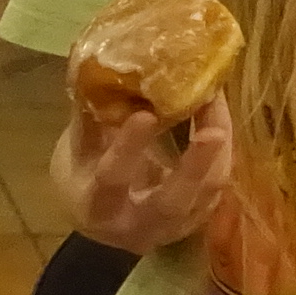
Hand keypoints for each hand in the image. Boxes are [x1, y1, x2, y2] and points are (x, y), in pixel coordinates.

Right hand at [64, 99, 232, 253]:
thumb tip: (95, 65)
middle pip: (173, 201)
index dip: (128, 149)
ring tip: (216, 100)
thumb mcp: (73, 155)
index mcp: (99, 208)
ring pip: (205, 193)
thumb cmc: (82, 183)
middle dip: (196, 165)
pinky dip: (222, 150)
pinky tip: (218, 116)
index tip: (144, 114)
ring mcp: (173, 226)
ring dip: (218, 149)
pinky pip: (216, 185)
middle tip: (213, 130)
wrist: (101, 229)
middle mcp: (139, 225)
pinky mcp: (196, 218)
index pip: (113, 180)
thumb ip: (89, 120)